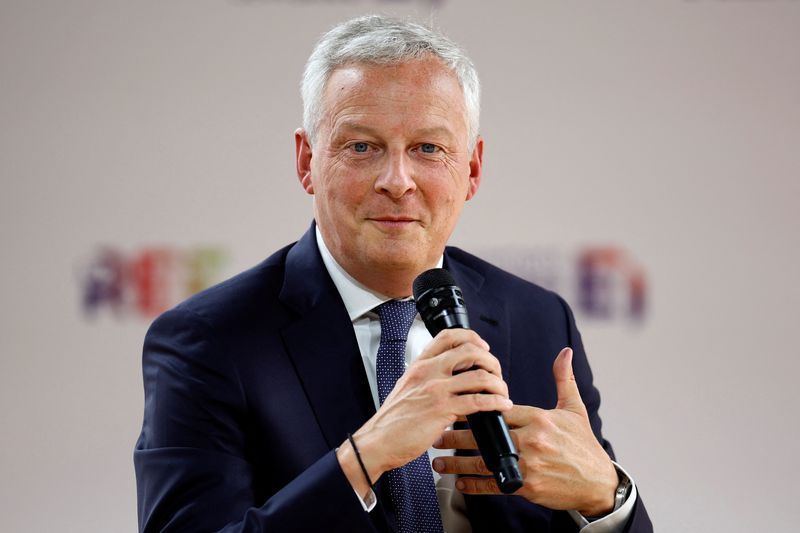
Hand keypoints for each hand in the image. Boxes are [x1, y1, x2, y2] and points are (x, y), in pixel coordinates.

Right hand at [337, 329, 512, 497]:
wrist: (378, 441)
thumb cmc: (392, 421)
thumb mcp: (407, 389)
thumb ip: (427, 380)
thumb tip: (453, 382)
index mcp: (419, 365)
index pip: (448, 336)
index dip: (472, 338)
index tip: (484, 348)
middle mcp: (428, 372)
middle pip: (470, 352)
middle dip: (492, 362)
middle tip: (497, 374)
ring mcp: (436, 390)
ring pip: (479, 376)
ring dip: (498, 384)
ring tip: (503, 393)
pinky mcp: (442, 410)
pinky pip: (478, 401)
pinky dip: (496, 402)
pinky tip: (501, 406)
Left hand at [431, 348, 618, 516]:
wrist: (599, 483)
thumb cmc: (584, 446)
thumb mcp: (575, 410)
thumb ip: (564, 380)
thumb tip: (564, 352)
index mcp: (540, 418)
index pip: (499, 409)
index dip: (475, 408)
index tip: (456, 404)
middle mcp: (532, 440)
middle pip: (486, 436)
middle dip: (458, 436)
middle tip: (438, 434)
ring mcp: (529, 464)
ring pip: (485, 462)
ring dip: (458, 463)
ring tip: (440, 461)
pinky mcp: (528, 486)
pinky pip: (495, 484)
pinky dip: (475, 485)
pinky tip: (460, 482)